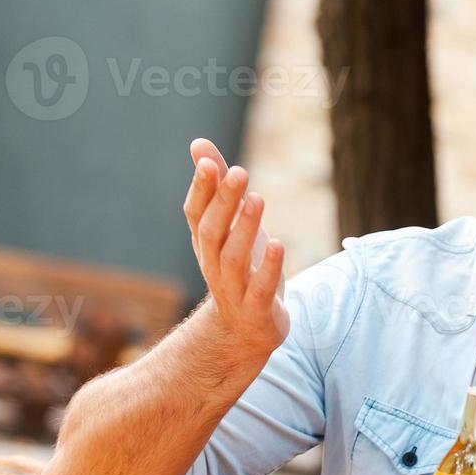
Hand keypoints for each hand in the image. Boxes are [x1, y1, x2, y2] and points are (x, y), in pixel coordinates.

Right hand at [182, 138, 287, 363]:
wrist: (245, 330)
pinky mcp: (258, 308)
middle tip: (238, 171)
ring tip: (257, 199)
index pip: (196, 213)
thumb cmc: (241, 267)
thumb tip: (199, 144)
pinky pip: (261, 288)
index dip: (201, 189)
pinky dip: (268, 269)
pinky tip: (279, 246)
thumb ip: (217, 188)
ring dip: (245, 229)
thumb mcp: (230, 227)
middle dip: (223, 202)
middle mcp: (213, 264)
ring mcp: (234, 289)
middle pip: (212, 231)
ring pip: (233, 258)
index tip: (210, 161)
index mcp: (206, 243)